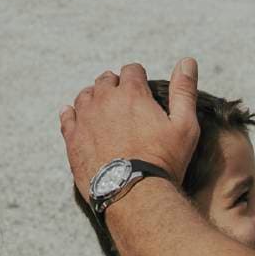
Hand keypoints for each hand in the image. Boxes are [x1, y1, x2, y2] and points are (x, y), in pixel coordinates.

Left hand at [60, 58, 200, 192]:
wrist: (131, 194)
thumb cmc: (162, 161)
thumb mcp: (184, 125)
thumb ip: (184, 91)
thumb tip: (187, 61)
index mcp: (132, 93)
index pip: (132, 70)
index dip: (139, 77)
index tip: (142, 87)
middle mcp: (105, 99)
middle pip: (106, 80)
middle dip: (116, 85)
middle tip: (123, 99)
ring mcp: (85, 118)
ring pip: (85, 96)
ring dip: (94, 97)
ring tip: (103, 109)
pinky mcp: (72, 138)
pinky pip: (67, 117)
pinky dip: (71, 113)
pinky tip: (74, 116)